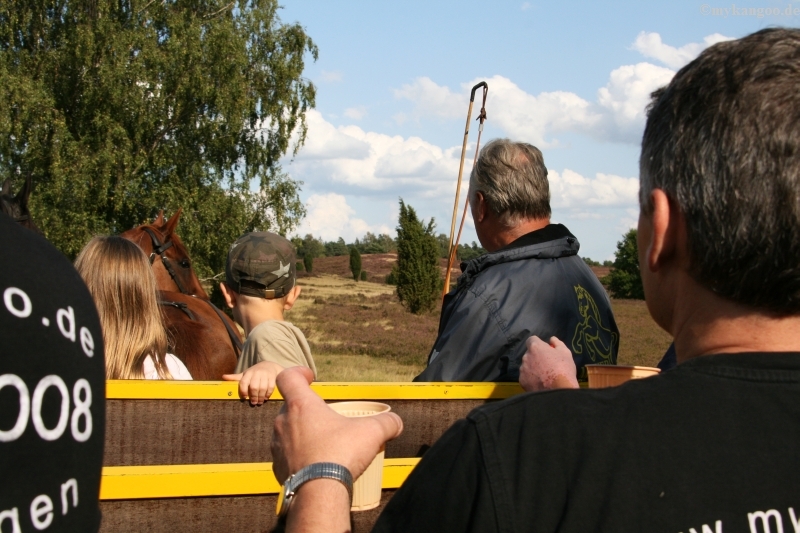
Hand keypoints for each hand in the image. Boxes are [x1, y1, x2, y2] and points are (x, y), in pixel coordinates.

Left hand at [222, 361, 283, 404]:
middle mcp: (256, 373)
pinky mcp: (272, 377)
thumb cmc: (254, 372)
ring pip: (263, 388)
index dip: (243, 391)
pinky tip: (266, 398)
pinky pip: (270, 387)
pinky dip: (268, 394)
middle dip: (254, 396)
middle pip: (254, 387)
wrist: (269, 365)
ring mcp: (265, 375)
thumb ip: (235, 377)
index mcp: (248, 373)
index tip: (244, 397)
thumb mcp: (245, 374)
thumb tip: (223, 377)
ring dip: (261, 397)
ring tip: (260, 402)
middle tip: (253, 403)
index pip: (243, 382)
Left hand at [271, 367, 403, 483]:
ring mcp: (278, 446)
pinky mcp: (278, 468)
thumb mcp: (372, 433)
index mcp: (300, 405)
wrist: (318, 494)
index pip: (287, 377)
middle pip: (290, 406)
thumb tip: (396, 422)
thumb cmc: (340, 455)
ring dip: (303, 434)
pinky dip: (300, 456)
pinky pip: (288, 456)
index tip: (311, 378)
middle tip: (326, 417)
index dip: (298, 373)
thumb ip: (386, 423)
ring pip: (288, 432)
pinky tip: (317, 465)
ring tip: (324, 444)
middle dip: (307, 409)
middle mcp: (283, 422)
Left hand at [519, 335, 578, 391]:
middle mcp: (526, 356)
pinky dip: (531, 378)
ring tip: (544, 375)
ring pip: (527, 365)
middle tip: (547, 364)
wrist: (558, 391)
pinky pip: (526, 377)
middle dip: (536, 356)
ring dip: (533, 367)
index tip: (545, 350)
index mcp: (535, 347)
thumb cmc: (563, 369)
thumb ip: (557, 343)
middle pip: (529, 354)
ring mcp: (522, 369)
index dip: (538, 344)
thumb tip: (552, 339)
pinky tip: (540, 383)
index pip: (531, 340)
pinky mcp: (522, 381)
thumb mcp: (565, 352)